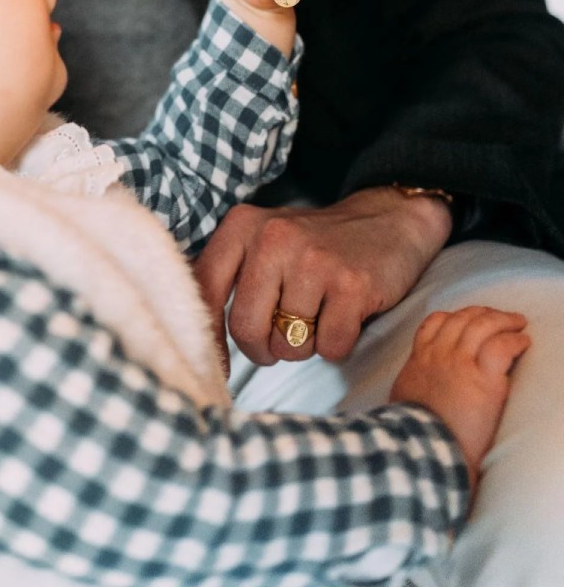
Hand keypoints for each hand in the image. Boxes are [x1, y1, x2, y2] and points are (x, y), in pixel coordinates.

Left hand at [194, 186, 452, 367]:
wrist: (388, 219)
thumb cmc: (315, 245)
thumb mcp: (264, 242)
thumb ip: (230, 278)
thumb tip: (198, 340)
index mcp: (243, 226)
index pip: (205, 290)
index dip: (207, 337)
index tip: (216, 367)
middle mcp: (273, 238)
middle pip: (246, 327)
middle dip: (263, 348)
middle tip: (282, 339)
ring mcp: (313, 260)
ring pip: (289, 344)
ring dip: (305, 345)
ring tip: (320, 313)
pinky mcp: (351, 284)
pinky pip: (330, 347)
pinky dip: (338, 343)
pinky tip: (345, 314)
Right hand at [391, 306, 529, 491]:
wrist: (423, 448)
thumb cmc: (413, 429)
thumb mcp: (403, 394)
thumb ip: (414, 378)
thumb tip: (421, 381)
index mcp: (420, 358)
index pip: (435, 321)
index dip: (455, 315)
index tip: (468, 318)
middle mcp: (440, 353)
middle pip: (463, 318)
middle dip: (483, 312)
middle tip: (499, 315)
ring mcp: (461, 363)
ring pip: (483, 325)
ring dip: (503, 319)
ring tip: (517, 322)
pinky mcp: (484, 380)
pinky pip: (502, 347)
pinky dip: (514, 341)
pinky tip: (523, 342)